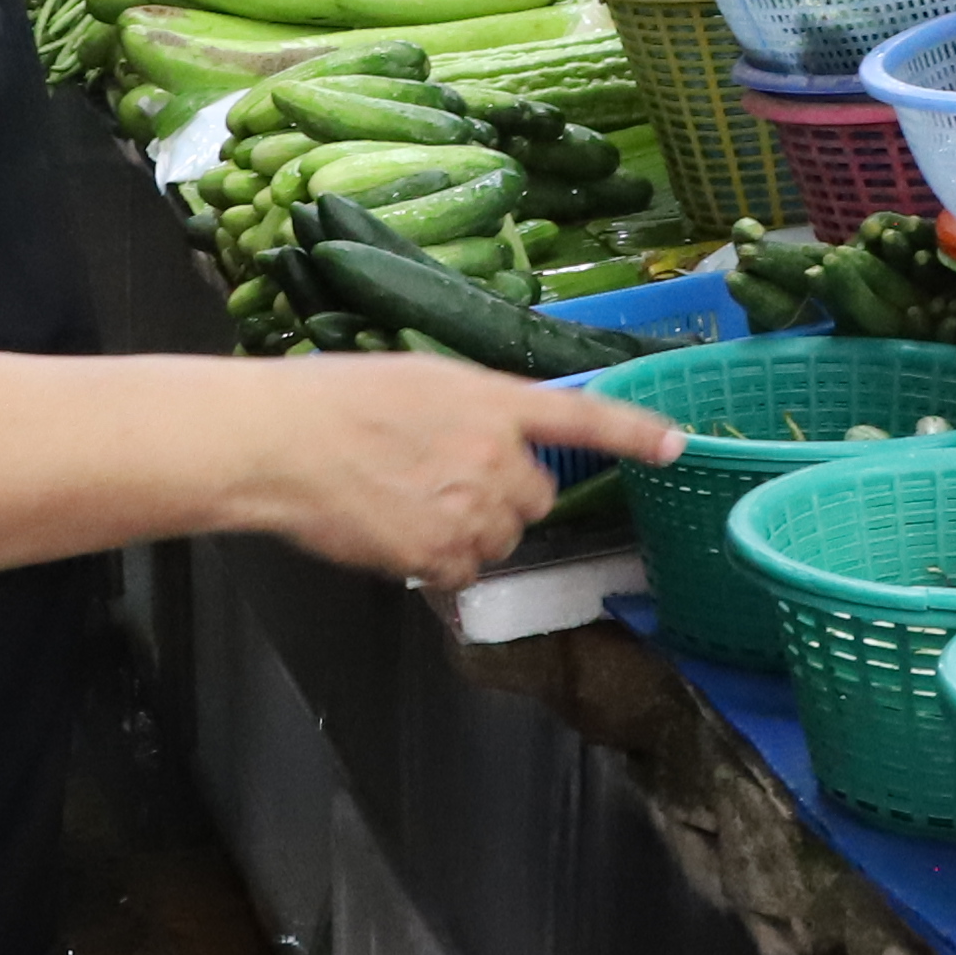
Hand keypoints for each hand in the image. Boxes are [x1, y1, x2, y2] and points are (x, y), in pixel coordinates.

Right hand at [228, 360, 681, 587]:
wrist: (279, 441)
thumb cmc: (334, 400)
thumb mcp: (418, 381)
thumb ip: (471, 410)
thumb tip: (491, 443)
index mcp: (493, 401)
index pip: (584, 417)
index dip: (635, 433)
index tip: (676, 446)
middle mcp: (496, 454)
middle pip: (536, 497)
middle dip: (502, 498)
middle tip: (442, 482)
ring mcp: (471, 507)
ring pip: (499, 539)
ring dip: (469, 532)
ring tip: (406, 504)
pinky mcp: (441, 552)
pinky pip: (463, 573)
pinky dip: (438, 564)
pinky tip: (396, 534)